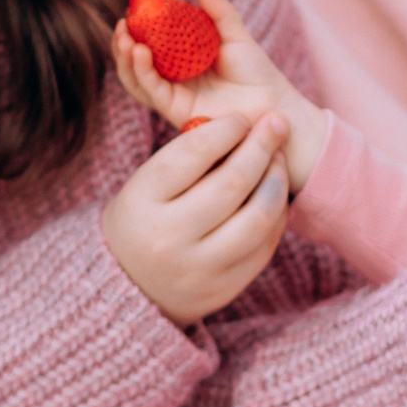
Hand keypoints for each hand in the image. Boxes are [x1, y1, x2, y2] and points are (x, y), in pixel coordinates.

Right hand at [100, 110, 291, 324]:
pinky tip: (275, 194)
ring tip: (279, 159)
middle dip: (261, 146)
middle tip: (276, 125)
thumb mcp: (145, 184)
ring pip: (257, 216)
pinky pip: (264, 245)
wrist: (127, 285)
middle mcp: (167, 237)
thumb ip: (187, 158)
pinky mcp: (224, 288)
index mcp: (141, 201)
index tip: (242, 119)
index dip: (226, 128)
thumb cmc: (144, 217)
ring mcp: (198, 268)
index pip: (193, 153)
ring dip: (277, 180)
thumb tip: (246, 126)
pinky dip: (277, 214)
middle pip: (232, 182)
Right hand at [112, 0, 329, 190]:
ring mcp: (174, 97)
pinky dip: (142, 73)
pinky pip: (153, 92)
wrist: (272, 105)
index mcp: (182, 62)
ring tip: (125, 39)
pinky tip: (140, 54)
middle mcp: (174, 80)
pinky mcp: (177, 111)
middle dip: (122, 46)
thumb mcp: (235, 36)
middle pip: (135, 65)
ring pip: (137, 80)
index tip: (128, 12)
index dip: (134, 32)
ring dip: (126, 60)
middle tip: (121, 26)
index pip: (149, 46)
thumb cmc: (257, 72)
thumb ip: (218, 12)